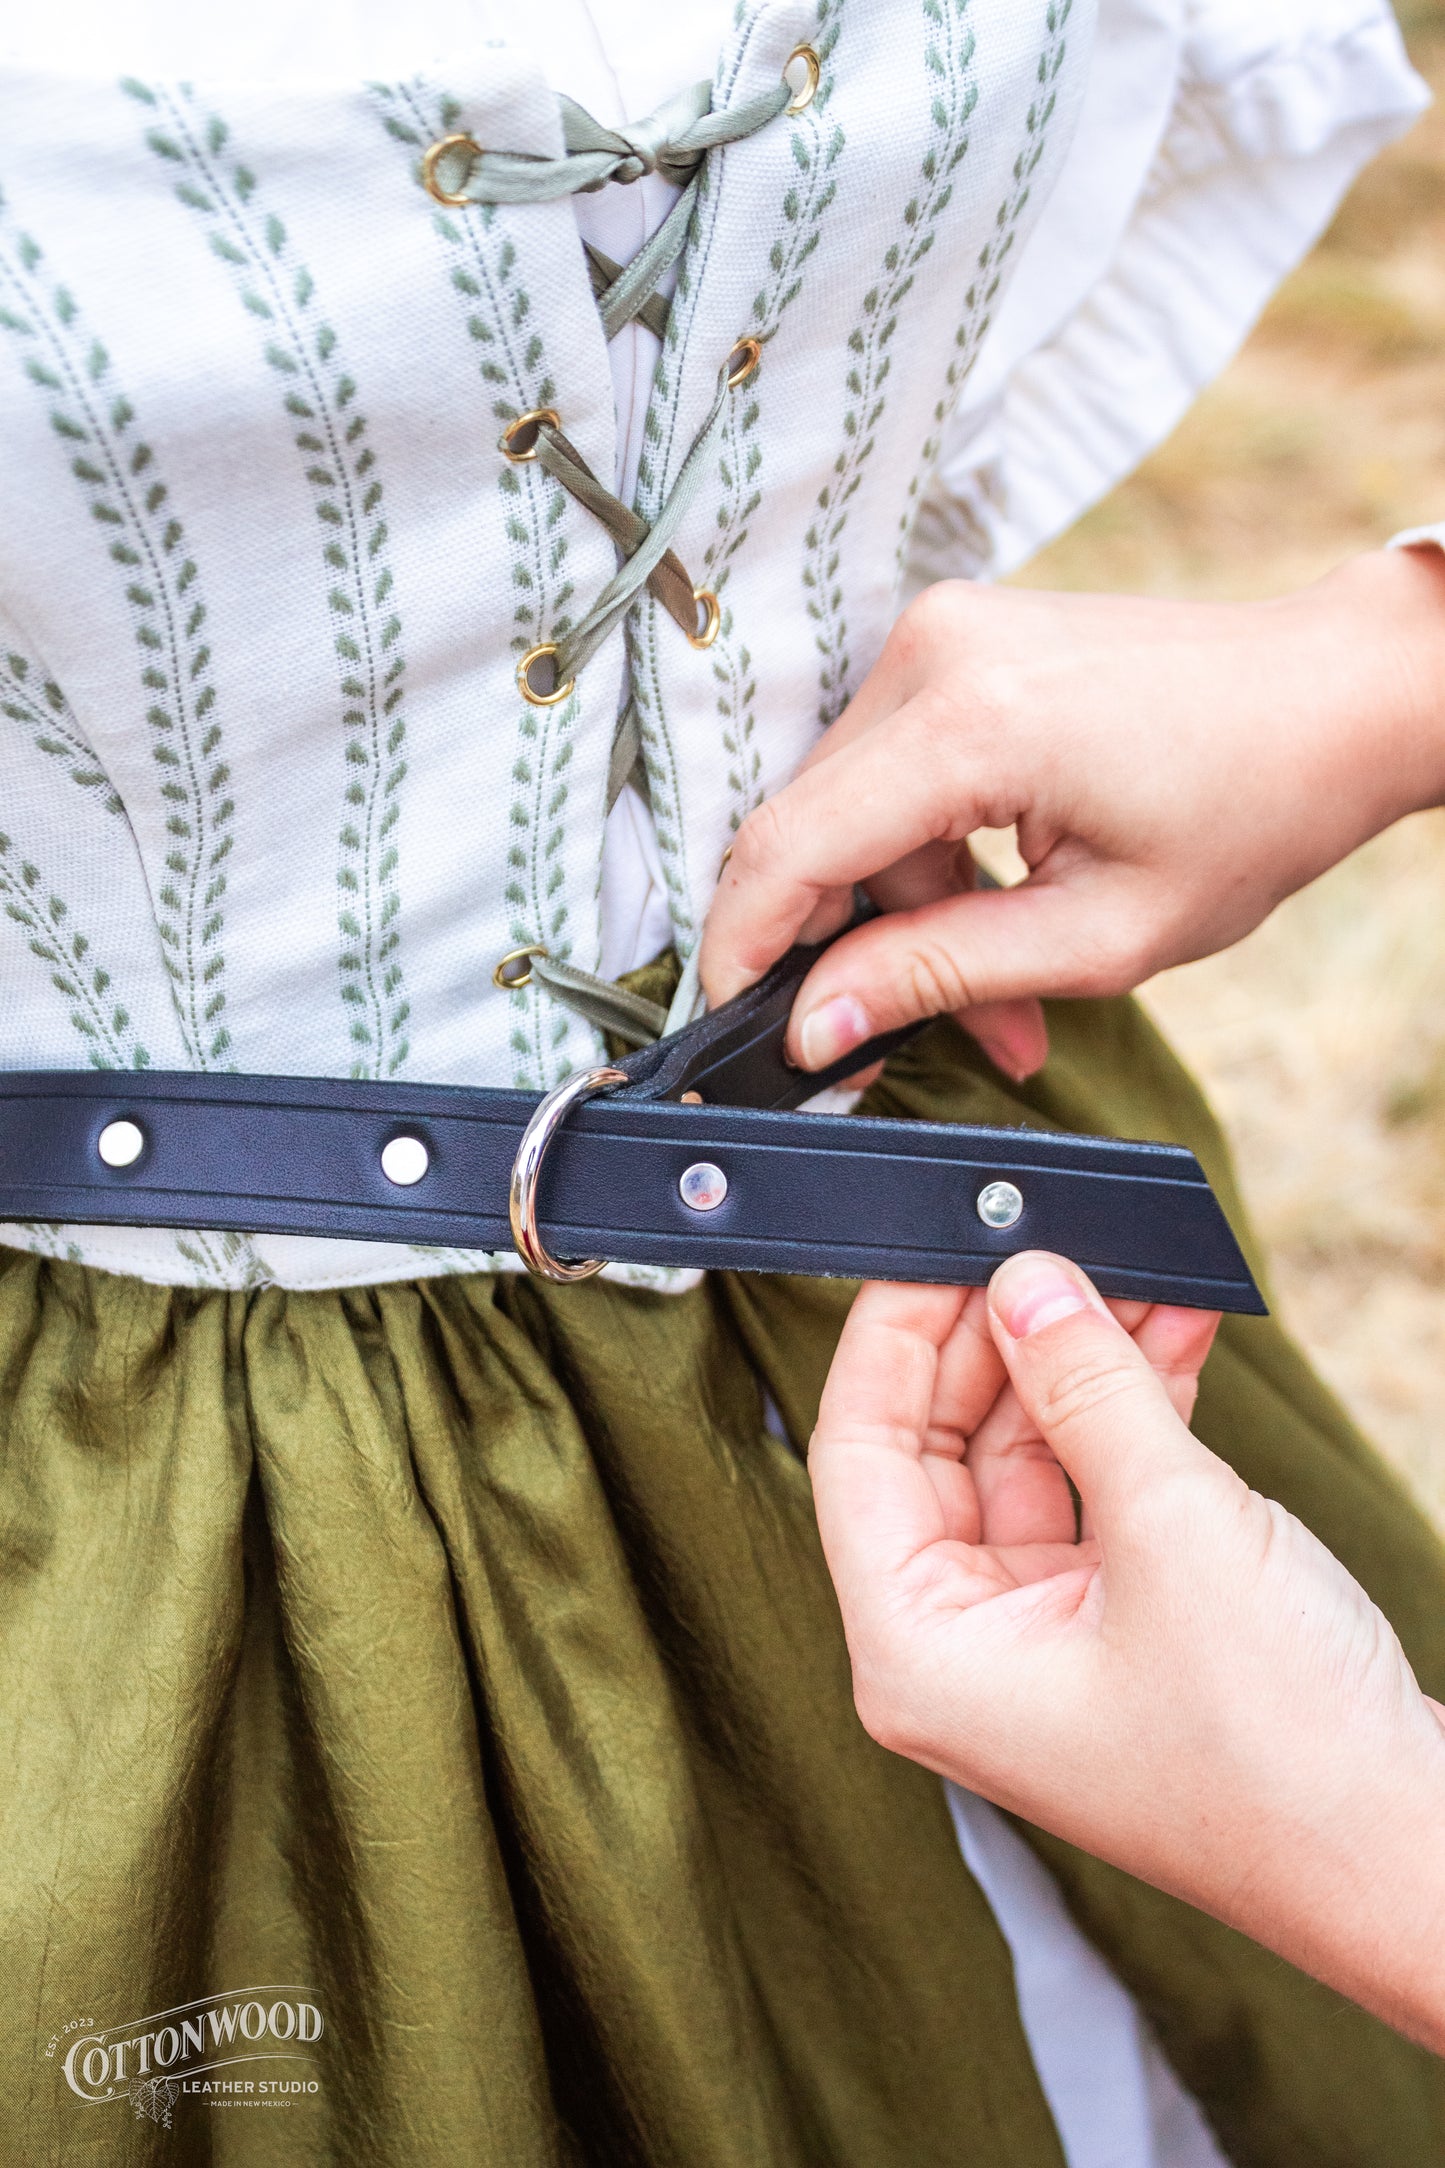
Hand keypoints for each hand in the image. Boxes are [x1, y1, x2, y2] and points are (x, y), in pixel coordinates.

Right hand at [701, 547, 1444, 1071]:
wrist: (1334, 696)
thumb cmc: (1252, 808)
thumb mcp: (1100, 935)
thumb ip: (938, 975)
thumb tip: (815, 1026)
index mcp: (971, 721)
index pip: (788, 846)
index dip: (745, 948)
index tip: (737, 1028)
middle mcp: (935, 651)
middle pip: (812, 829)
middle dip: (854, 947)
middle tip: (930, 1037)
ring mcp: (943, 631)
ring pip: (850, 806)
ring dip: (905, 909)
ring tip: (1004, 994)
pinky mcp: (958, 638)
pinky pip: (891, 765)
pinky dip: (929, 849)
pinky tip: (1003, 902)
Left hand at [809, 1253, 1444, 2052]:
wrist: (1413, 1861)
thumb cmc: (1282, 1749)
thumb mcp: (1171, 1527)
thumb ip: (1086, 1390)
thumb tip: (1027, 1281)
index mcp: (919, 1652)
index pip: (858, 1453)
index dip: (895, 1335)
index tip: (936, 1242)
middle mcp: (962, 1648)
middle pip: (940, 1445)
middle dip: (1005, 1337)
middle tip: (1049, 1242)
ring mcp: (1041, 1636)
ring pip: (1029, 1455)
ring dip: (1082, 1361)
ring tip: (1131, 1267)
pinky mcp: (1119, 1623)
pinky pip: (1097, 1487)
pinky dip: (1132, 1410)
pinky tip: (1172, 1328)